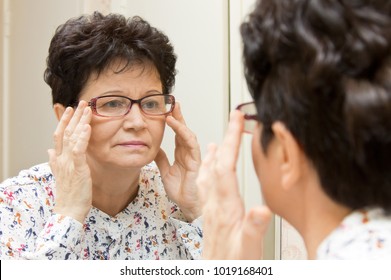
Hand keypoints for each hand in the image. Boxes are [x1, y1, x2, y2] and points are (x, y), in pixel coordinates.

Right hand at [48, 101, 92, 222]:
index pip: (59, 135)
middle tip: (82, 103)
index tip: (69, 110)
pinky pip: (79, 150)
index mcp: (58, 159)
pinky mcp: (77, 168)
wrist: (69, 209)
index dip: (64, 121)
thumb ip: (55, 161)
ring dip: (80, 122)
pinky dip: (83, 137)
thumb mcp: (61, 174)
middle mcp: (61, 158)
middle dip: (74, 117)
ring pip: (72, 137)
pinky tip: (87, 127)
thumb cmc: (69, 193)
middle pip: (66, 132)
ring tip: (86, 109)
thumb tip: (49, 150)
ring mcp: (68, 163)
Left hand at [154, 102, 200, 221]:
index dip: (173, 122)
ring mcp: (193, 155)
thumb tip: (154, 148)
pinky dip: (183, 132)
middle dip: (178, 116)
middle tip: (172, 102)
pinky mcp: (196, 160)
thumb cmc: (181, 191)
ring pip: (188, 133)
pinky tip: (175, 124)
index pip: (177, 134)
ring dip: (180, 120)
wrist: (188, 205)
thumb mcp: (165, 172)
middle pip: (183, 130)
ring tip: (172, 109)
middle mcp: (188, 153)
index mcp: (182, 155)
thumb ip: (162, 159)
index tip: (165, 111)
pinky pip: (191, 143)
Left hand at [197, 110, 271, 258]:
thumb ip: (253, 228)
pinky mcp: (210, 211)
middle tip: (232, 117)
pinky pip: (205, 184)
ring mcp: (211, 206)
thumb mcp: (249, 248)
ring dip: (215, 151)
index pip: (226, 165)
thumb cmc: (234, 263)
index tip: (236, 119)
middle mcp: (215, 202)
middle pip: (217, 162)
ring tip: (218, 137)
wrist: (217, 273)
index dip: (231, 140)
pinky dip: (209, 169)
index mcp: (226, 206)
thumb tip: (261, 210)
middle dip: (226, 137)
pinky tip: (211, 166)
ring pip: (208, 172)